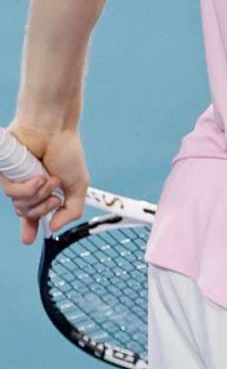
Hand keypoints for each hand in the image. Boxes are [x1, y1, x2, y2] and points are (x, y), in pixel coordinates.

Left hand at [0, 121, 89, 244]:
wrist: (53, 129)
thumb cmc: (66, 151)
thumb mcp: (78, 184)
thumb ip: (73, 209)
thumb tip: (54, 228)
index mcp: (44, 190)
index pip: (33, 214)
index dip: (30, 228)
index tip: (28, 240)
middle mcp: (28, 187)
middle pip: (28, 215)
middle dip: (43, 209)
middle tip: (54, 195)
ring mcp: (17, 180)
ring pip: (20, 207)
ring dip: (38, 195)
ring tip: (47, 178)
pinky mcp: (5, 175)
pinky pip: (12, 194)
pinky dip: (27, 188)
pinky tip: (37, 176)